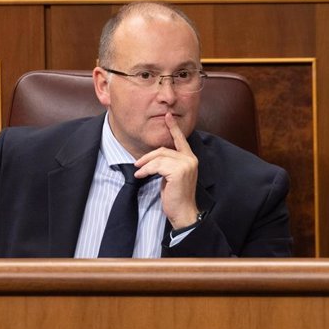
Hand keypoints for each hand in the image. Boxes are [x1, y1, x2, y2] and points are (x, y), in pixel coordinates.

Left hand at [134, 112, 199, 228]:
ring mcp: (186, 165)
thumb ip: (168, 163)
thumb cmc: (176, 196)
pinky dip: (146, 170)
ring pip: (159, 157)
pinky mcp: (179, 171)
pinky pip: (157, 165)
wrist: (183, 212)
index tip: (168, 116)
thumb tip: (155, 157)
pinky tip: (141, 175)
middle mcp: (190, 159)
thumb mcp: (171, 176)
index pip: (181, 140)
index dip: (173, 127)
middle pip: (164, 149)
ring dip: (145, 164)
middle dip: (148, 156)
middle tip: (137, 163)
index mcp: (190, 159)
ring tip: (139, 171)